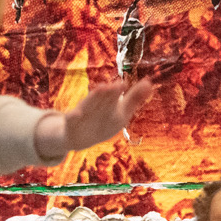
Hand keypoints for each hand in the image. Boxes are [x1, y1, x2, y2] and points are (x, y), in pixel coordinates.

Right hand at [37, 78, 153, 158]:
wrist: (79, 137)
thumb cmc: (103, 120)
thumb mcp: (121, 110)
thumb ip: (134, 98)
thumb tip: (149, 83)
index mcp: (107, 102)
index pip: (113, 96)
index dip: (117, 91)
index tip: (123, 84)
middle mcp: (95, 104)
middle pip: (102, 99)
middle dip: (108, 93)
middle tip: (115, 86)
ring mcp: (82, 111)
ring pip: (88, 105)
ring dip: (92, 98)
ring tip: (99, 89)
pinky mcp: (71, 121)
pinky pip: (72, 118)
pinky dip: (74, 115)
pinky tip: (76, 113)